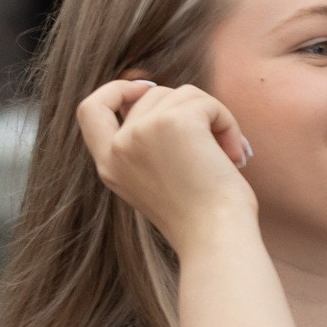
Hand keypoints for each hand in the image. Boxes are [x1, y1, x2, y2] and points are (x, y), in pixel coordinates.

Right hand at [76, 80, 257, 251]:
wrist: (216, 238)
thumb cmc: (201, 218)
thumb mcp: (156, 180)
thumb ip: (147, 144)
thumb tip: (162, 95)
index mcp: (109, 163)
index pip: (91, 108)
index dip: (116, 90)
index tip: (147, 88)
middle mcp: (118, 147)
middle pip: (154, 96)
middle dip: (190, 112)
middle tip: (216, 145)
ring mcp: (142, 132)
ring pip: (184, 94)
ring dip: (214, 119)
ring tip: (229, 156)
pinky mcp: (173, 122)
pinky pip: (206, 102)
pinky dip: (228, 123)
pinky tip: (235, 155)